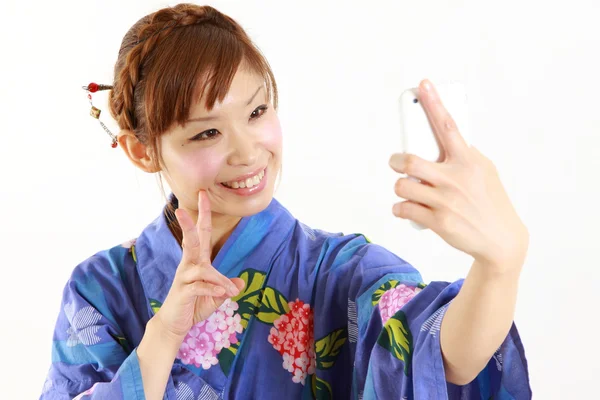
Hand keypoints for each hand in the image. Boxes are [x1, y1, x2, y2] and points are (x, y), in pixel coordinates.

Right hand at [154, 190, 245, 339]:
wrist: (175, 324)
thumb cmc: (194, 305)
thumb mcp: (216, 296)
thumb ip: (226, 287)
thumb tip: (240, 282)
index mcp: (198, 261)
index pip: (201, 233)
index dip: (203, 214)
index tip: (203, 194)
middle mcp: (189, 265)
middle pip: (190, 241)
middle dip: (188, 224)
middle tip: (182, 209)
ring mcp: (184, 278)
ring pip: (201, 269)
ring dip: (218, 279)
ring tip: (231, 292)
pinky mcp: (183, 292)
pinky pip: (198, 286)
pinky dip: (212, 289)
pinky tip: (222, 294)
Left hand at [389, 79, 528, 272]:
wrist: (501, 240)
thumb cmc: (490, 200)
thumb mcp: (484, 171)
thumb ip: (463, 155)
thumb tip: (438, 139)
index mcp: (468, 160)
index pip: (447, 125)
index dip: (433, 103)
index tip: (422, 85)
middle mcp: (456, 178)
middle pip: (410, 160)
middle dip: (396, 160)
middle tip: (397, 162)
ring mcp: (446, 201)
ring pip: (402, 186)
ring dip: (399, 187)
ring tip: (407, 190)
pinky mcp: (439, 222)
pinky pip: (403, 209)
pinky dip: (399, 208)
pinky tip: (404, 208)